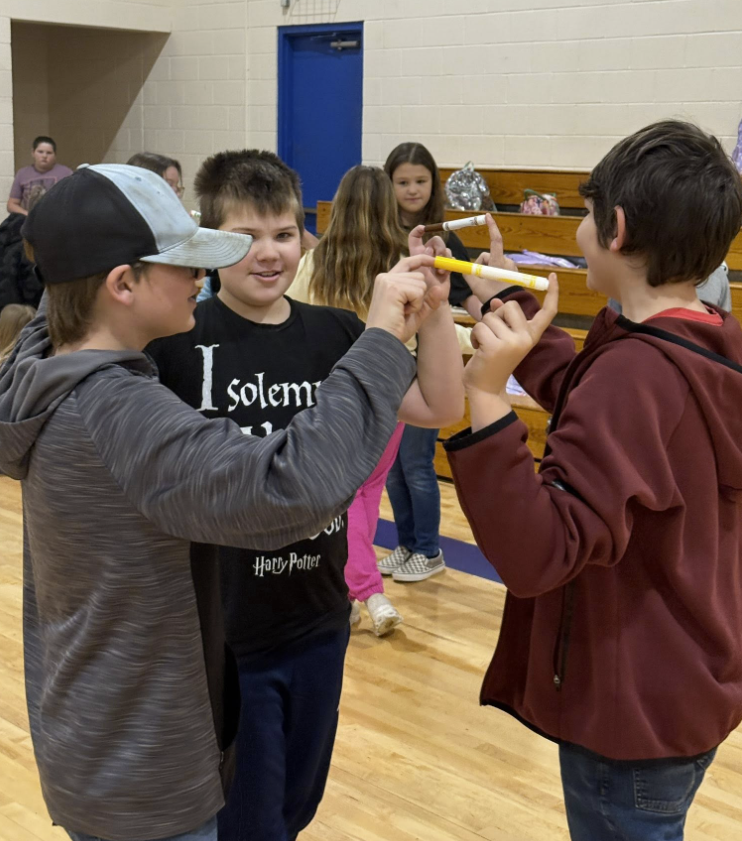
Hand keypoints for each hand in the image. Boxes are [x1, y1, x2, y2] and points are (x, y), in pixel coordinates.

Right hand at [365, 254, 448, 343]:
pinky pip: (418, 291)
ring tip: (402, 312)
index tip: (434, 261)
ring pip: (420, 283)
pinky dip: (415, 305)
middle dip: (419, 295)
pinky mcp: (393, 287)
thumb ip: (427, 301)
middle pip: (419, 276)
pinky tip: (403, 312)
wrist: (382, 342)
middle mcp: (385, 277)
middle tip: (404, 311)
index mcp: (386, 281)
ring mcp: (388, 281)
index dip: (422, 260)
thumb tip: (440, 288)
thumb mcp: (416, 313)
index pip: (407, 263)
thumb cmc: (395, 330)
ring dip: (417, 301)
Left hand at [408, 225, 451, 300]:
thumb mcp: (408, 279)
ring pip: (444, 249)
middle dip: (438, 246)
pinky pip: (451, 258)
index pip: (415, 239)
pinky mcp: (446, 270)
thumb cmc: (411, 294)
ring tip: (439, 271)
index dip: (418, 231)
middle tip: (437, 259)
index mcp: (414, 256)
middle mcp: (426, 258)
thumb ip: (418, 263)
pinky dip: (449, 263)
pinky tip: (443, 273)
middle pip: (434, 240)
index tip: (423, 228)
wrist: (422, 308)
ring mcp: (437, 263)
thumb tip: (429, 250)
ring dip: (444, 256)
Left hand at [464, 273, 558, 396]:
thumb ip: (502, 319)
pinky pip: (480, 326)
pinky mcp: (495, 347)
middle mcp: (526, 338)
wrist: (486, 388)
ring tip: (485, 346)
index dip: (552, 293)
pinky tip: (479, 350)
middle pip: (510, 306)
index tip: (553, 277)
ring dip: (482, 328)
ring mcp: (512, 343)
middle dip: (496, 316)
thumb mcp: (502, 337)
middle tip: (493, 336)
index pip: (547, 312)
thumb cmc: (493, 361)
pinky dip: (476, 336)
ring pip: (490, 316)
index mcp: (531, 336)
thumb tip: (498, 301)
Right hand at [466, 214, 519, 309]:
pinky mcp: (513, 270)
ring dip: (488, 269)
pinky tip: (495, 284)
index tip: (487, 217)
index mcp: (498, 262)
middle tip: (480, 280)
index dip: (491, 227)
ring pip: (494, 261)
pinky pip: (499, 266)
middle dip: (482, 265)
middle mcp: (507, 261)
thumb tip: (455, 262)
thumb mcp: (475, 285)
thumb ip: (465, 272)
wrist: (507, 305)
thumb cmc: (491, 296)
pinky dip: (494, 272)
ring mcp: (511, 266)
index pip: (495, 240)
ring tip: (488, 284)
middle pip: (489, 256)